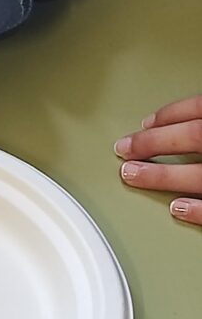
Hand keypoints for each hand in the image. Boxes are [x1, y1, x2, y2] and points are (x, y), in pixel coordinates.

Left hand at [115, 96, 201, 225]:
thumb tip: (183, 120)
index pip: (198, 108)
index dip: (169, 114)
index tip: (145, 123)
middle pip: (192, 137)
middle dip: (153, 142)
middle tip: (123, 149)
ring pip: (200, 175)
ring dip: (163, 176)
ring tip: (133, 175)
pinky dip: (199, 210)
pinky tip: (176, 208)